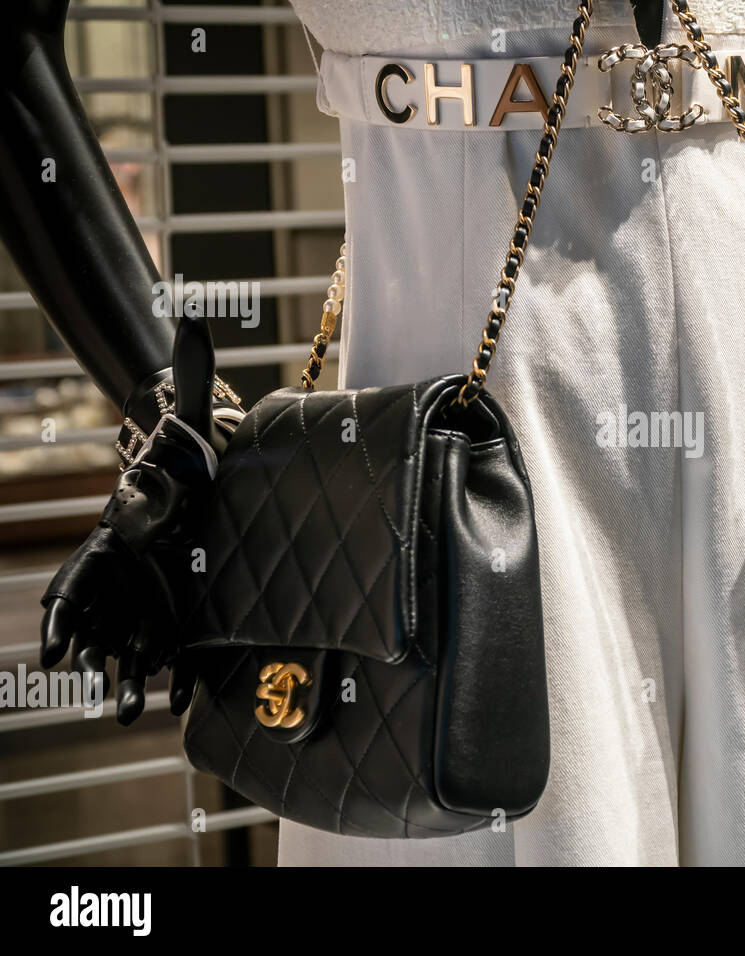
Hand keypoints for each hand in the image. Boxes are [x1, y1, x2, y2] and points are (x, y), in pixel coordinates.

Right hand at [39, 316, 224, 723]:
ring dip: (125, 678)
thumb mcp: (190, 417)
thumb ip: (190, 372)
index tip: (55, 644)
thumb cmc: (189, 454)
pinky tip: (180, 704)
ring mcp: (148, 596)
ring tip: (132, 712)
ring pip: (126, 644)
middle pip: (96, 621)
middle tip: (93, 685)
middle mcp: (122, 574)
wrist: (208, 484)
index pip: (77, 577)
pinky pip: (169, 650)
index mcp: (113, 537)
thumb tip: (193, 316)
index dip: (65, 610)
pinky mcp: (178, 610)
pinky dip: (171, 677)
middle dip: (92, 653)